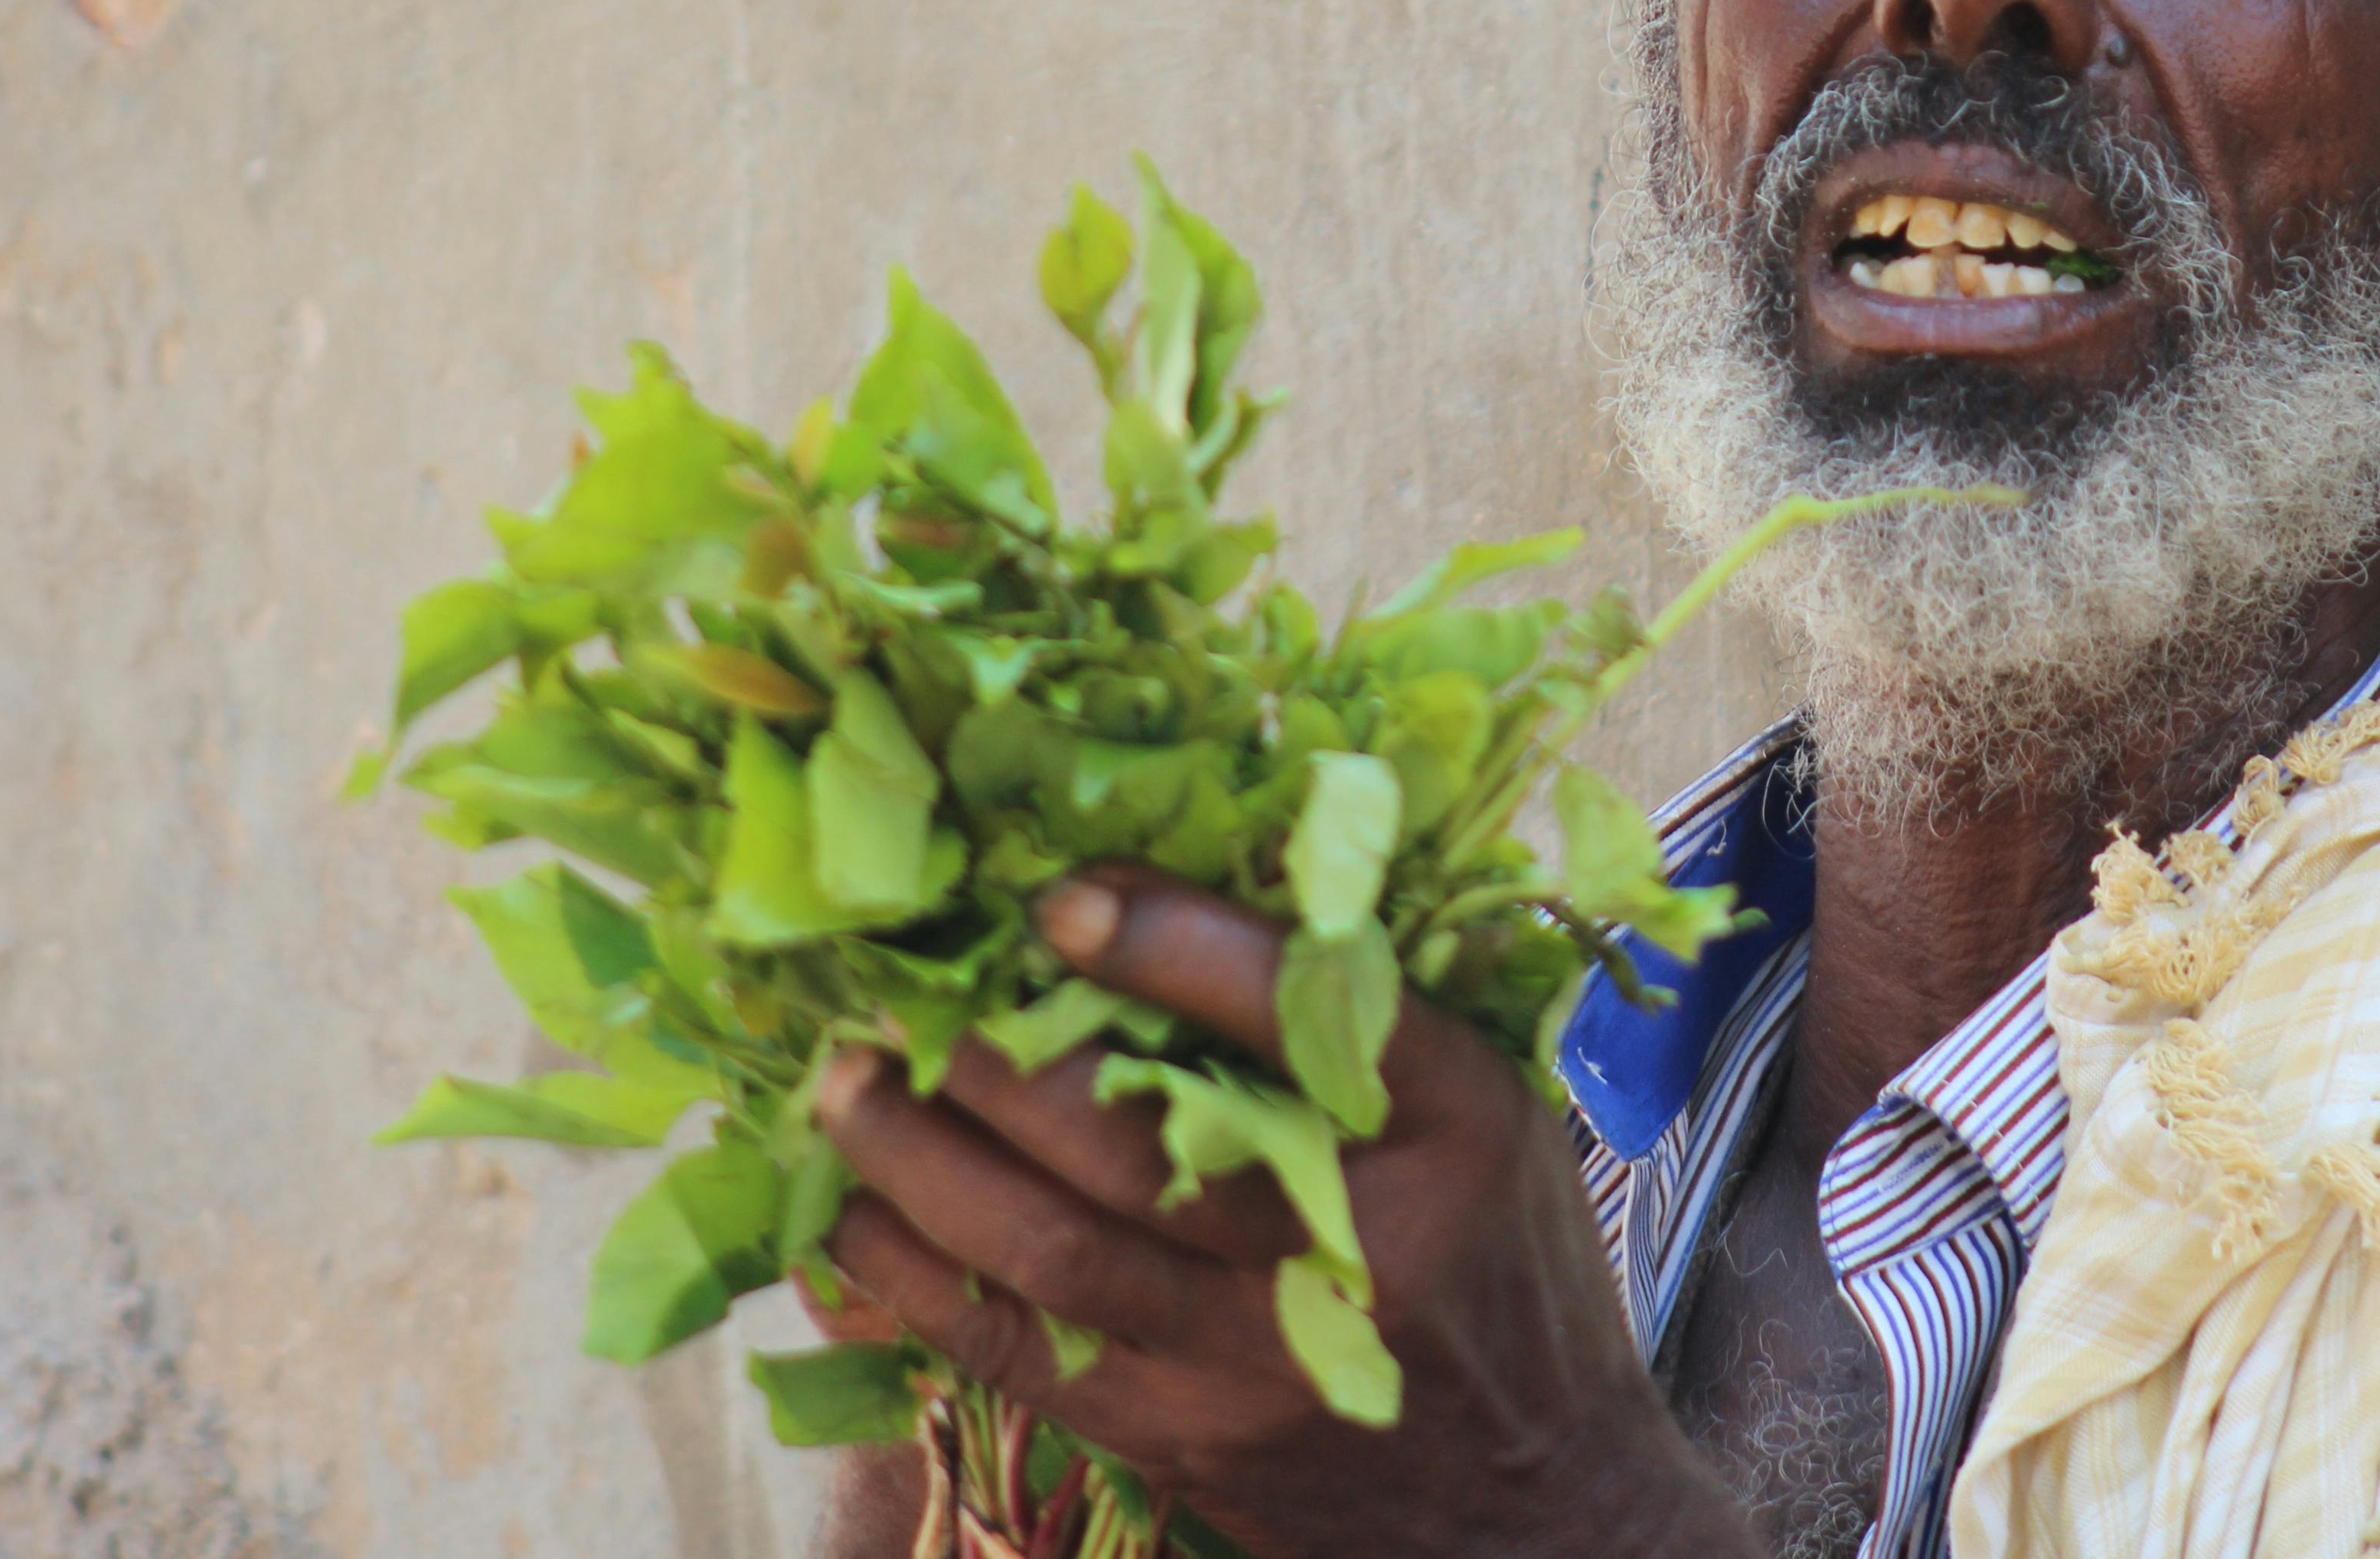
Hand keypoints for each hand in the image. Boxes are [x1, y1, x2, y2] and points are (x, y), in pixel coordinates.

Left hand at [813, 866, 1757, 1558]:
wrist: (1534, 1498)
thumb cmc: (1494, 1258)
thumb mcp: (1482, 1110)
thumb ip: (1358, 1012)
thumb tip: (1171, 882)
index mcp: (1455, 1122)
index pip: (1311, 1010)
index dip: (1174, 947)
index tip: (1062, 898)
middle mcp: (1359, 1242)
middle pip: (1143, 1138)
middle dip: (998, 1058)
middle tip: (900, 990)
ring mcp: (1261, 1357)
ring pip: (1052, 1249)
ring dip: (923, 1159)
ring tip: (845, 1083)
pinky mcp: (1183, 1439)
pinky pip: (1017, 1351)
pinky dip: (916, 1279)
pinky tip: (855, 1218)